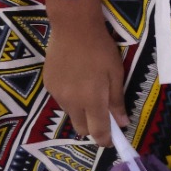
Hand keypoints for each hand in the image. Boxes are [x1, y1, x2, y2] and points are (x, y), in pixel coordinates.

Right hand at [44, 16, 127, 145]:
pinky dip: (71, 99)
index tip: (111, 141)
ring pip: (71, 114)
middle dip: (93, 127)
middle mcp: (71, 102)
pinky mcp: (48, 86)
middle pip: (81, 127)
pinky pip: (61, 101)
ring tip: (91, 92)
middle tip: (103, 116)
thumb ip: (116, 100)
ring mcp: (57, 94)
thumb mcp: (115, 73)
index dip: (105, 139)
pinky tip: (77, 82)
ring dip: (82, 112)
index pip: (97, 130)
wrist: (73, 28)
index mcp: (91, 100)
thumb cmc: (101, 49)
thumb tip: (122, 123)